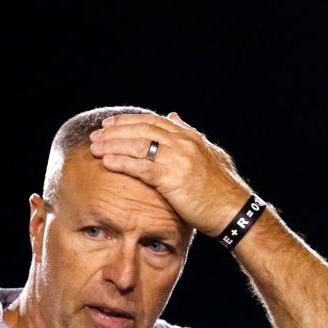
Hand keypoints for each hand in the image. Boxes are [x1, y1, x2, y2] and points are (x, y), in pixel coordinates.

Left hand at [88, 112, 252, 236]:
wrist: (234, 210)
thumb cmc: (222, 189)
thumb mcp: (210, 155)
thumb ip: (191, 134)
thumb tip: (174, 116)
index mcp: (190, 137)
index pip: (153, 121)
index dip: (129, 121)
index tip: (111, 123)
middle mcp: (182, 143)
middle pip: (141, 130)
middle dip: (115, 131)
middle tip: (96, 134)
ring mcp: (177, 159)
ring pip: (137, 145)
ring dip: (112, 144)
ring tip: (94, 147)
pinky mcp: (171, 178)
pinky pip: (140, 167)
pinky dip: (121, 162)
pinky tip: (106, 162)